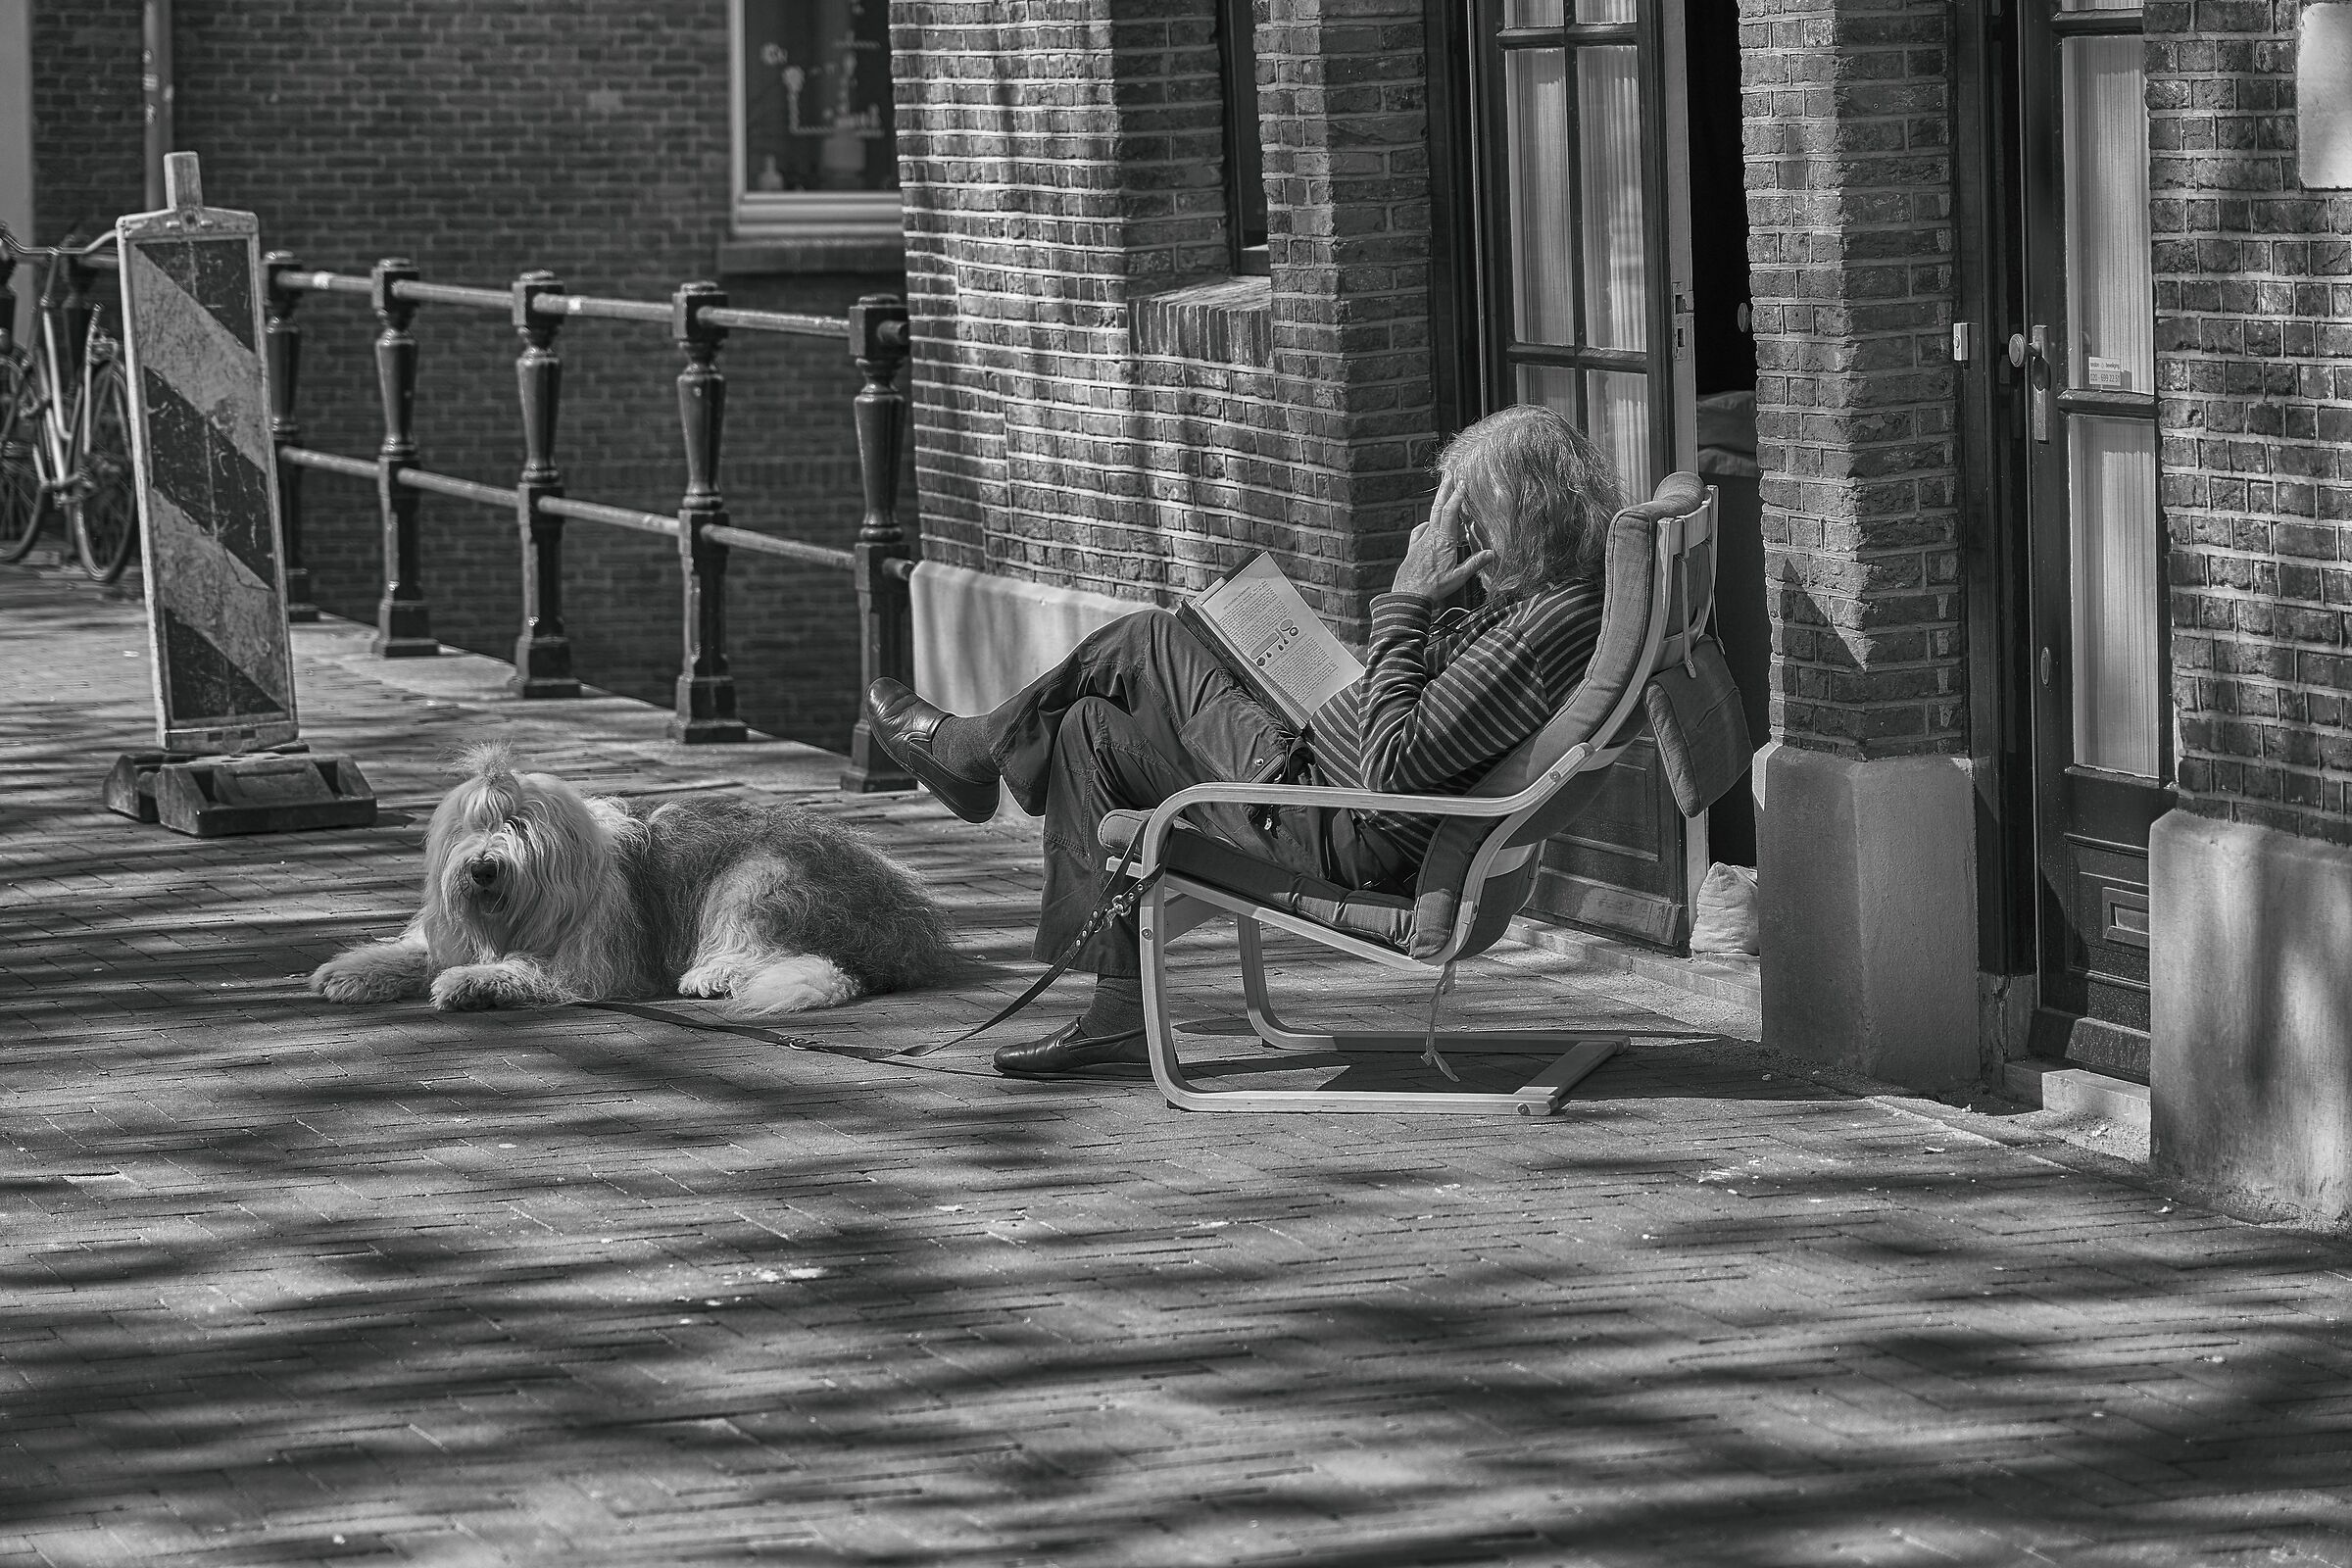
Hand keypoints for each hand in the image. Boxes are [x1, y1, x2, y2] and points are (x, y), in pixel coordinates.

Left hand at [1391, 473, 1495, 600]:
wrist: (1408, 595)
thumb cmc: (1433, 587)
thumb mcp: (1458, 577)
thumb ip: (1475, 563)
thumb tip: (1491, 553)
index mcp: (1444, 541)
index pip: (1451, 512)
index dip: (1457, 496)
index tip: (1463, 482)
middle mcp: (1430, 537)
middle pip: (1438, 507)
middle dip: (1445, 489)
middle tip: (1449, 474)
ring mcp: (1420, 541)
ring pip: (1430, 517)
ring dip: (1438, 503)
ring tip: (1443, 494)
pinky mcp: (1413, 548)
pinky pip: (1420, 531)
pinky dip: (1427, 524)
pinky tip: (1428, 525)